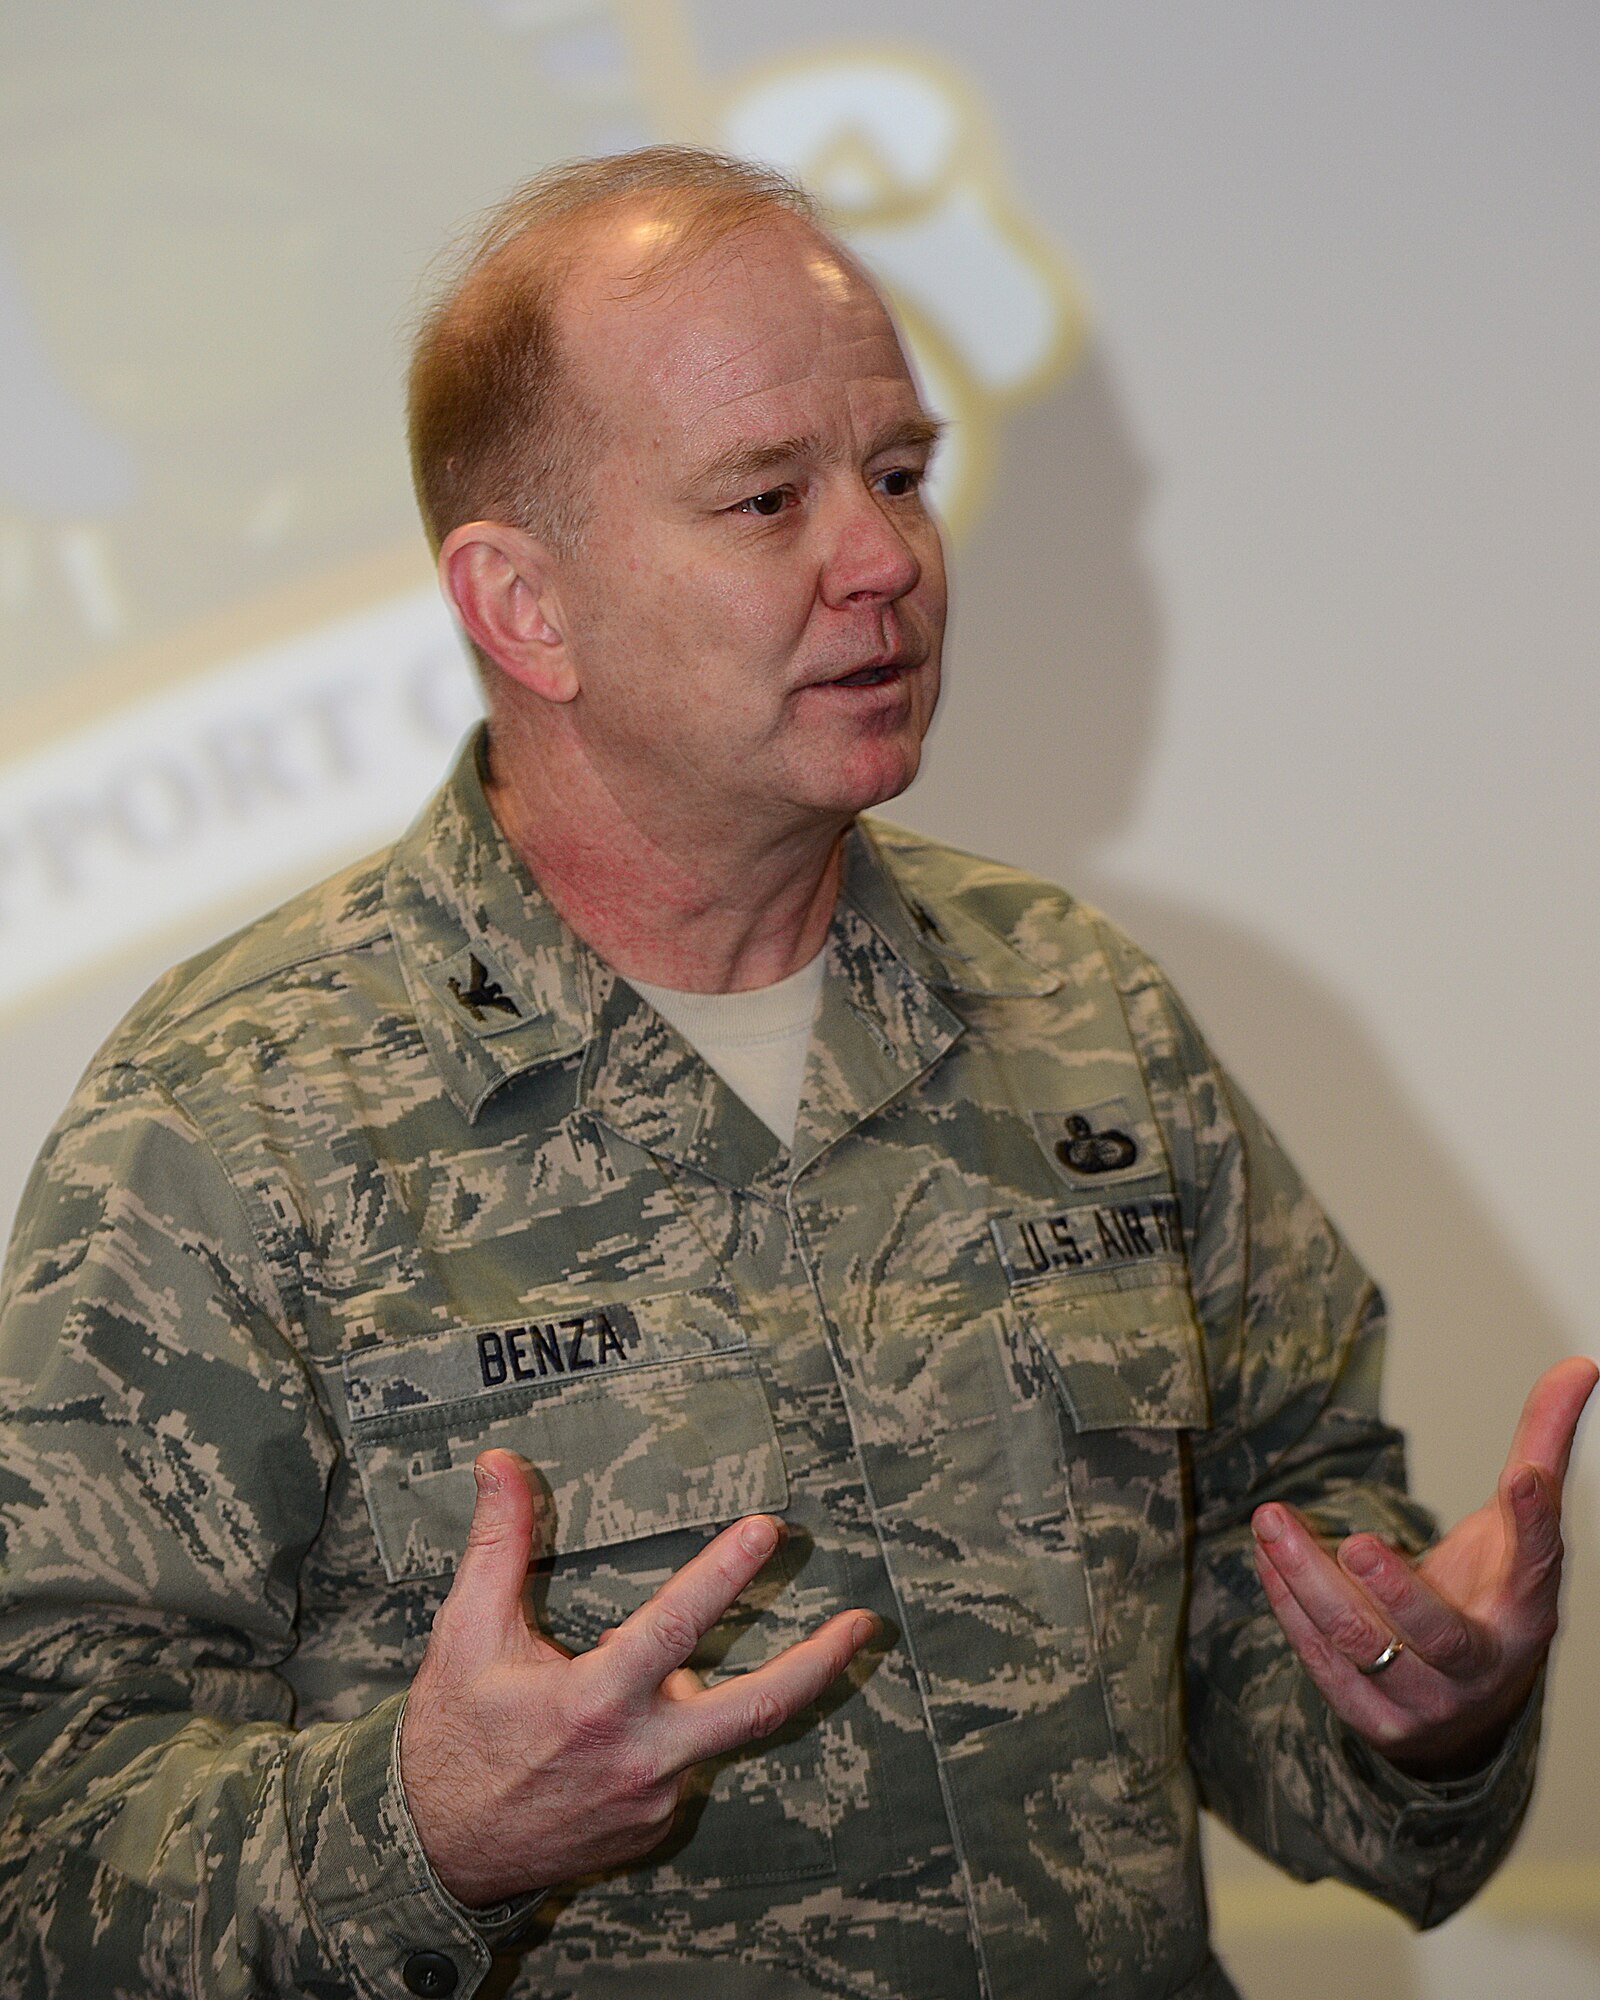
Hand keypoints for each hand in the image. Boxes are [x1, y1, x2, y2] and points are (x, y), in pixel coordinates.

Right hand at [399, 1448, 875, 1906]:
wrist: (434, 1854)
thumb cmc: (451, 1734)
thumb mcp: (465, 1633)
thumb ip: (497, 1545)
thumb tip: (501, 1463)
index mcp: (595, 1703)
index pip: (677, 1627)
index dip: (724, 1574)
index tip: (768, 1529)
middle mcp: (639, 1758)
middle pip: (755, 1707)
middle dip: (819, 1662)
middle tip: (864, 1623)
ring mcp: (652, 1802)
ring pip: (704, 1728)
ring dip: (695, 1691)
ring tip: (643, 1675)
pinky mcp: (651, 1829)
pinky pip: (677, 1767)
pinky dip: (661, 1733)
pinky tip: (609, 1732)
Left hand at [1251, 1356, 1598, 1779]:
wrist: (1466, 1705)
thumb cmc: (1493, 1594)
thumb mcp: (1519, 1530)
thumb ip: (1541, 1447)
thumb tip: (1583, 1363)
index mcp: (1527, 1611)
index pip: (1539, 1565)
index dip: (1534, 1522)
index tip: (1521, 1477)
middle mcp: (1481, 1666)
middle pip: (1439, 1635)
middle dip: (1398, 1591)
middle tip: (1361, 1542)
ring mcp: (1425, 1701)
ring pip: (1362, 1645)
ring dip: (1309, 1581)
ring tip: (1271, 1519)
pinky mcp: (1371, 1717)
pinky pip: (1322, 1661)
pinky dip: (1289, 1605)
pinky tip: (1267, 1555)